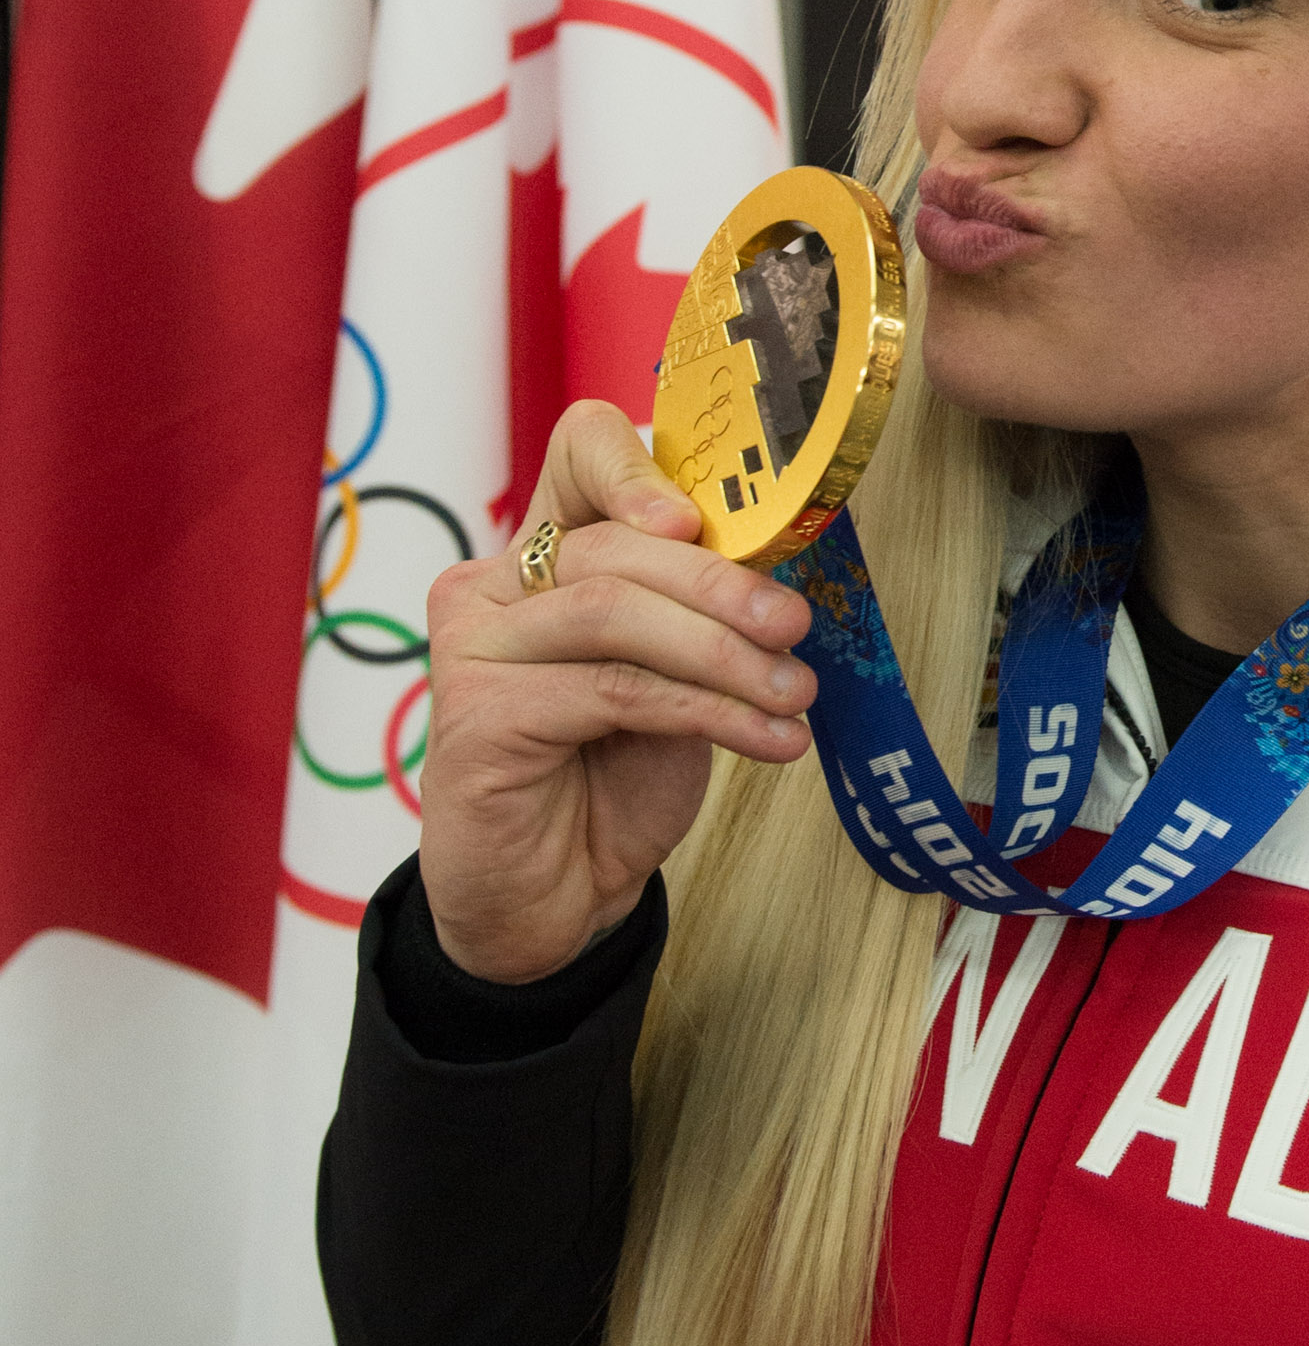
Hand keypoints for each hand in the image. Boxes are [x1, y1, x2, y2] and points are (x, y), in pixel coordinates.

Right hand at [417, 400, 814, 982]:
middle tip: (795, 627)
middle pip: (615, 547)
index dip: (641, 467)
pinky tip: (770, 742)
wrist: (555, 895)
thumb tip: (780, 566)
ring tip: (795, 696)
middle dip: (723, 587)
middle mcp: (493, 586)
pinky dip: (709, 712)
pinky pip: (615, 690)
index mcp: (542, 552)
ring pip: (615, 613)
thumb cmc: (612, 777)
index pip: (579, 450)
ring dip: (726, 654)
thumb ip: (697, 611)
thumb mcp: (674, 675)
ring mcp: (475, 645)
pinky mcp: (479, 713)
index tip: (705, 521)